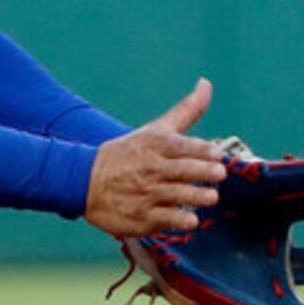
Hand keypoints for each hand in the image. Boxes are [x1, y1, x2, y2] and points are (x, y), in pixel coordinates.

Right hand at [84, 79, 241, 238]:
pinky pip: (166, 219)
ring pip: (178, 195)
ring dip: (198, 196)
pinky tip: (190, 219)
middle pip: (184, 170)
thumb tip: (206, 84)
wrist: (84, 182)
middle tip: (218, 173)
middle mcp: (151, 168)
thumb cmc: (127, 155)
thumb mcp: (154, 130)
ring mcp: (146, 193)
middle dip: (205, 172)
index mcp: (155, 145)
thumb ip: (186, 111)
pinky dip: (181, 220)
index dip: (203, 150)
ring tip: (210, 197)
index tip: (216, 154)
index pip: (184, 145)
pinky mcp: (142, 217)